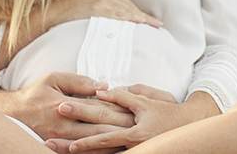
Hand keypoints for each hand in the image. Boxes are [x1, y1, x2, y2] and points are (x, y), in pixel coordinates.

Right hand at [0, 72, 129, 140]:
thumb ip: (79, 81)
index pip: (98, 108)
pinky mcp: (60, 148)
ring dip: (115, 144)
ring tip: (134, 143)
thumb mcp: (55, 79)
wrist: (13, 114)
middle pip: (100, 129)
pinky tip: (113, 151)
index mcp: (65, 105)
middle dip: (123, 129)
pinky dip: (99, 152)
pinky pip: (83, 153)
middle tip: (144, 129)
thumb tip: (104, 85)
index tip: (138, 109)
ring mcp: (62, 139)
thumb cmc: (36, 93)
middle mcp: (65, 125)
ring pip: (94, 144)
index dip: (119, 109)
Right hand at [45, 0, 161, 28]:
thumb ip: (103, 12)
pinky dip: (129, 17)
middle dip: (144, 16)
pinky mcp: (96, 6)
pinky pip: (116, 13)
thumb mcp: (90, 8)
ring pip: (126, 9)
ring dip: (141, 17)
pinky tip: (139, 21)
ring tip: (154, 25)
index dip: (140, 13)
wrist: (54, 13)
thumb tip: (115, 24)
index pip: (127, 4)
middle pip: (129, 6)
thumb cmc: (71, 15)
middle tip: (158, 25)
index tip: (153, 21)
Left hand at [63, 89, 218, 151]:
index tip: (59, 107)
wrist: (189, 130)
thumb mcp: (146, 100)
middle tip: (47, 140)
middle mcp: (131, 143)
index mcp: (133, 128)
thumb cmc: (166, 112)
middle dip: (70, 142)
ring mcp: (132, 153)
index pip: (100, 120)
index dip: (80, 113)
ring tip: (55, 151)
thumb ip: (124, 95)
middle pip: (95, 142)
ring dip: (78, 153)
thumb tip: (100, 90)